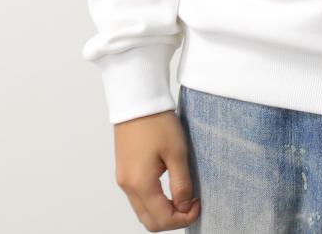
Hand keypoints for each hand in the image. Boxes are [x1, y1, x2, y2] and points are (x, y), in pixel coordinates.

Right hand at [114, 109, 200, 231]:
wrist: (137, 100)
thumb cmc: (157, 122)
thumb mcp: (177, 152)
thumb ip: (181, 183)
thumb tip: (184, 207)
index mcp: (141, 184)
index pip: (162, 219)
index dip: (183, 218)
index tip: (198, 204)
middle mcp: (128, 186)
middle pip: (149, 221)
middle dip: (172, 219)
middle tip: (191, 204)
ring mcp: (123, 180)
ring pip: (143, 211)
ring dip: (163, 211)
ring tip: (183, 195)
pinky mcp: (124, 171)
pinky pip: (138, 198)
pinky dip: (154, 201)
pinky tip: (169, 188)